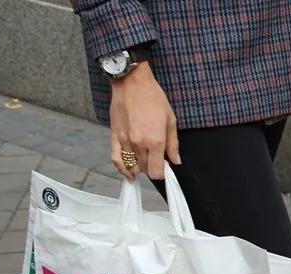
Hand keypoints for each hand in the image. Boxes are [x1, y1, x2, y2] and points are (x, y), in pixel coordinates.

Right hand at [109, 62, 179, 180]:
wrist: (132, 83)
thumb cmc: (153, 98)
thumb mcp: (170, 120)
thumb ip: (173, 144)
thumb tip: (175, 161)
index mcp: (155, 141)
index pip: (157, 172)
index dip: (162, 173)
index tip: (165, 168)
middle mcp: (139, 144)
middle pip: (145, 170)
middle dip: (152, 167)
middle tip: (157, 158)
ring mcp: (125, 141)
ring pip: (132, 165)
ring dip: (140, 166)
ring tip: (145, 160)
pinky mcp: (115, 136)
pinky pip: (116, 158)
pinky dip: (122, 169)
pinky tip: (128, 173)